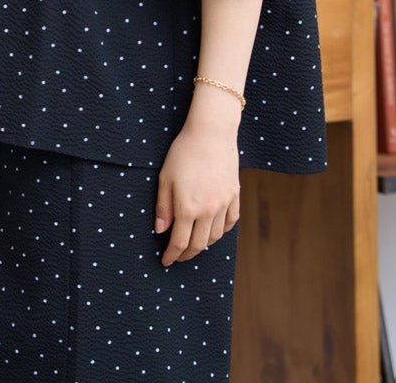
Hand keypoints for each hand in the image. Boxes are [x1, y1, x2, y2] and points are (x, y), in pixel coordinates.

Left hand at [154, 111, 239, 266]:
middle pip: (199, 244)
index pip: (179, 242)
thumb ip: (163, 207)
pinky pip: (230, 222)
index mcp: (187, 208)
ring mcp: (224, 204)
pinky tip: (214, 230)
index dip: (172, 255)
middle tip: (178, 257)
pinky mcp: (235, 195)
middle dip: (187, 255)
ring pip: (215, 236)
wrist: (211, 132)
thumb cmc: (183, 152)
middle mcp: (208, 211)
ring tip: (194, 244)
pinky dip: (222, 231)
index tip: (166, 261)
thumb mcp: (165, 177)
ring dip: (204, 244)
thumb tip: (160, 230)